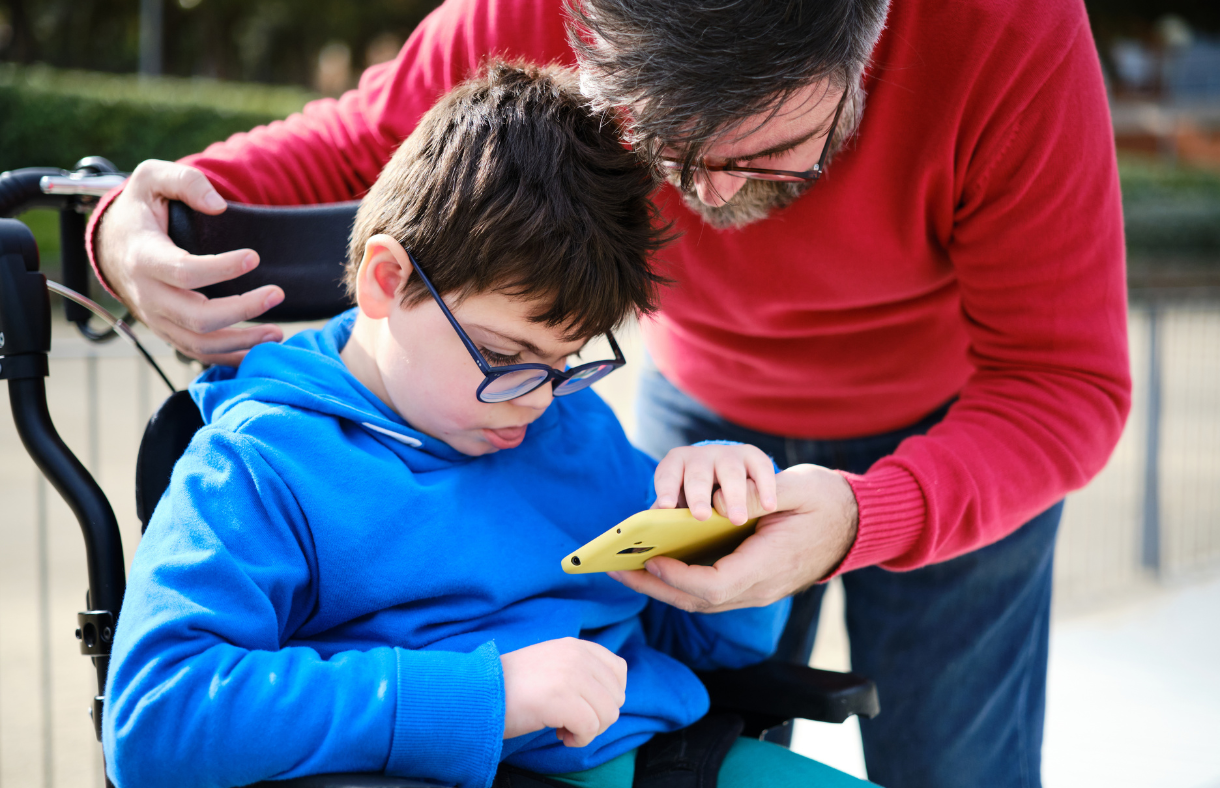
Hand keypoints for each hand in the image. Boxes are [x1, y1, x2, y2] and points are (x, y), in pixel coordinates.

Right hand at [95, 159, 284, 365]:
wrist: (113, 244)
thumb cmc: (140, 209)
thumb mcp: (152, 178)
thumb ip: (185, 181)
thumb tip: (217, 204)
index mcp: (143, 257)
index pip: (185, 272)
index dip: (222, 268)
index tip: (254, 257)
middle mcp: (147, 294)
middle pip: (196, 317)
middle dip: (241, 310)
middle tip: (277, 294)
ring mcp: (156, 318)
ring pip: (199, 344)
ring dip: (241, 342)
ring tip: (277, 333)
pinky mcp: (166, 330)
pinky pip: (197, 353)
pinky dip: (229, 357)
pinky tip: (258, 350)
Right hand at [501, 638, 627, 746]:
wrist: (478, 692)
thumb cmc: (512, 687)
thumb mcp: (552, 665)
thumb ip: (579, 671)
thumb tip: (609, 698)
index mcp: (576, 646)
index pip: (619, 671)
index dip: (607, 696)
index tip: (583, 705)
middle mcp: (577, 656)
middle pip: (616, 697)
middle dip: (598, 717)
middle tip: (571, 720)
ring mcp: (570, 675)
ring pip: (608, 714)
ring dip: (589, 730)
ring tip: (563, 727)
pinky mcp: (562, 698)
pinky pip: (591, 728)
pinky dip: (578, 739)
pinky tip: (559, 734)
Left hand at [611, 464, 858, 611]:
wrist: (858, 524)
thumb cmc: (828, 501)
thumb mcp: (798, 488)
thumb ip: (758, 494)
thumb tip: (717, 502)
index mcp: (771, 564)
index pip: (717, 585)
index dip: (681, 577)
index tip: (653, 559)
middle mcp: (762, 586)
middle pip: (700, 600)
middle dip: (655, 586)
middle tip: (616, 567)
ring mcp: (758, 590)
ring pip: (701, 600)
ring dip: (661, 587)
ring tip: (625, 566)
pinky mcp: (753, 584)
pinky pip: (710, 591)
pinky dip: (679, 581)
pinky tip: (655, 562)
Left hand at [651, 443, 777, 524]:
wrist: (745, 487)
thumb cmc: (708, 502)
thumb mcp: (686, 501)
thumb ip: (674, 508)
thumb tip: (658, 518)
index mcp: (680, 466)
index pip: (669, 472)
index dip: (666, 487)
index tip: (665, 505)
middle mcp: (704, 458)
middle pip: (699, 474)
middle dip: (698, 494)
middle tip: (701, 515)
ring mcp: (731, 458)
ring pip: (730, 473)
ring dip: (733, 495)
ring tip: (737, 519)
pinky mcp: (756, 460)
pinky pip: (761, 469)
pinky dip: (765, 486)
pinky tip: (768, 506)